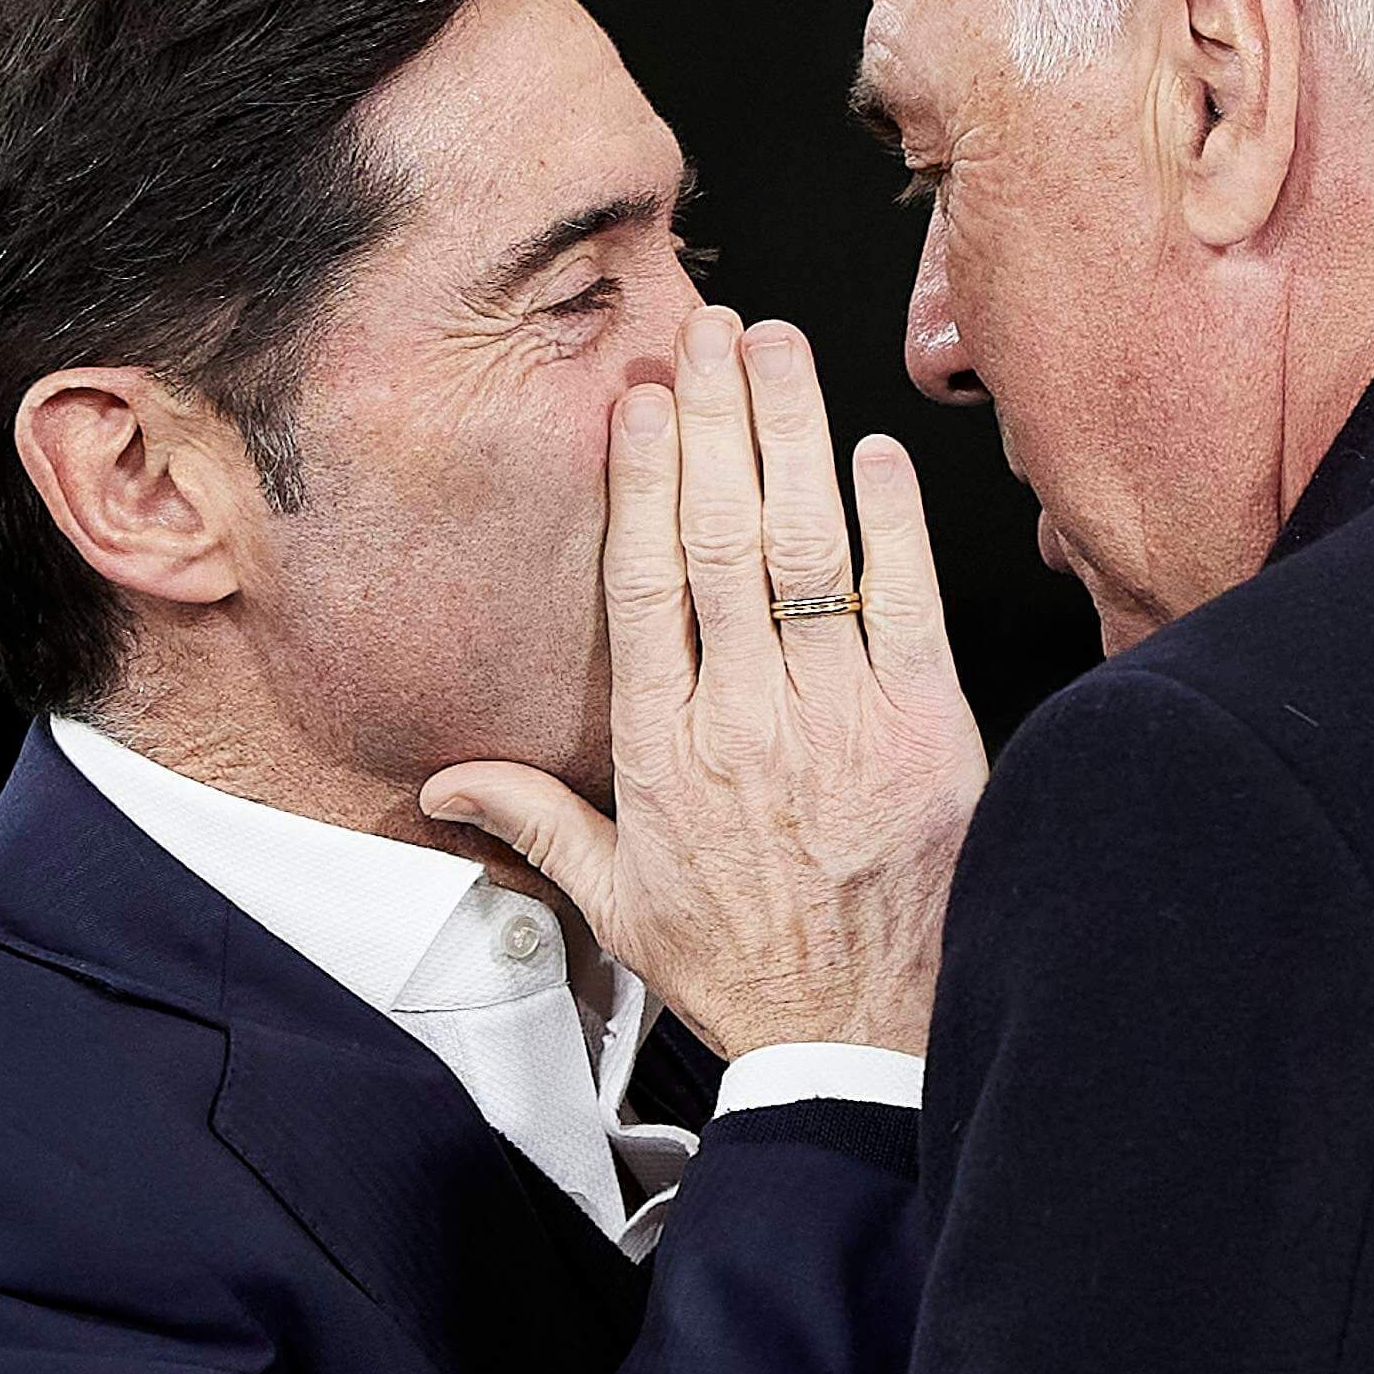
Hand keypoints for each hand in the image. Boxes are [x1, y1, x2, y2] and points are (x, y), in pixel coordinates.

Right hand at [425, 307, 986, 1058]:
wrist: (863, 1043)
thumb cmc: (751, 971)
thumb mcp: (621, 905)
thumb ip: (538, 823)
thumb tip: (447, 787)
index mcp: (665, 752)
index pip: (645, 582)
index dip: (643, 480)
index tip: (641, 402)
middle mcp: (748, 720)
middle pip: (722, 536)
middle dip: (716, 418)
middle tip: (708, 330)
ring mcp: (840, 718)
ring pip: (808, 546)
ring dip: (793, 434)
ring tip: (778, 350)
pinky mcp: (926, 730)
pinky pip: (905, 601)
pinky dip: (891, 520)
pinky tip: (873, 452)